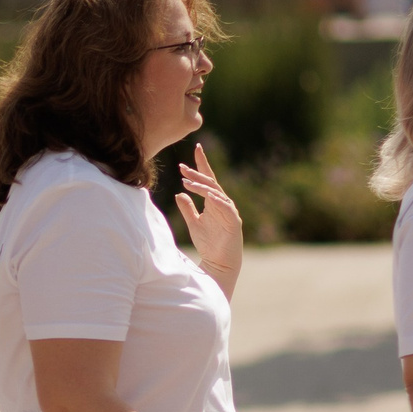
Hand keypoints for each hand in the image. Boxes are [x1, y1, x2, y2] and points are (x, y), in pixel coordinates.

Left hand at [173, 143, 242, 278]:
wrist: (219, 263)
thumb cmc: (208, 243)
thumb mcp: (193, 223)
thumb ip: (187, 208)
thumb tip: (178, 194)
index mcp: (213, 201)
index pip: (208, 178)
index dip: (202, 163)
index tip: (196, 148)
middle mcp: (222, 203)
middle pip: (210, 183)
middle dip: (197, 173)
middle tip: (182, 168)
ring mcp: (229, 211)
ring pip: (217, 193)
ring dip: (202, 186)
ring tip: (187, 181)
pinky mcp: (233, 221)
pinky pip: (226, 207)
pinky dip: (217, 200)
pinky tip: (208, 195)